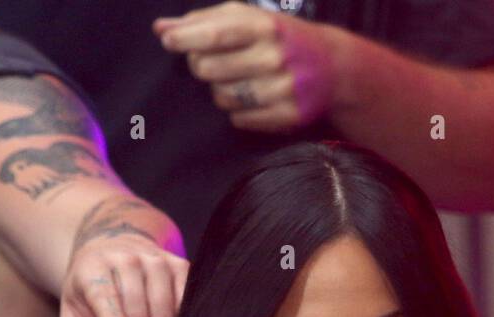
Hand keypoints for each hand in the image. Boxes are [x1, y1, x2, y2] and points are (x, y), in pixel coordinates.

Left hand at [59, 236, 188, 316]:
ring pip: (165, 313)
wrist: (113, 246)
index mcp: (94, 269)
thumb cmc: (92, 287)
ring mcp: (156, 261)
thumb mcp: (74, 311)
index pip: (107, 300)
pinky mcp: (179, 266)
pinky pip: (185, 304)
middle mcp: (126, 259)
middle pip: (140, 314)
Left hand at [154, 3, 342, 131]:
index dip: (186, 38)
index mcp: (263, 26)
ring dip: (220, 90)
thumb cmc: (278, 37)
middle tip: (213, 62)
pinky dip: (238, 111)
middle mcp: (273, 58)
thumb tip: (161, 29)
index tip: (168, 41)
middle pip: (209, 69)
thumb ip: (203, 22)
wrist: (332, 67)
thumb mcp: (247, 18)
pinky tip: (251, 98)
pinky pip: (239, 119)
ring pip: (221, 97)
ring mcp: (282, 89)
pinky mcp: (287, 116)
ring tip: (237, 80)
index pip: (215, 34)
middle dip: (202, 65)